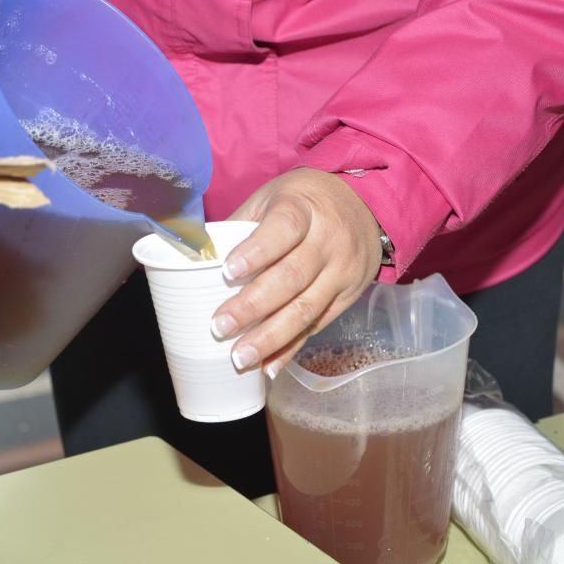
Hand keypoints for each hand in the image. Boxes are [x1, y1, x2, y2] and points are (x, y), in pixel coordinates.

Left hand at [212, 168, 382, 378]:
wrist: (365, 207)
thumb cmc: (305, 202)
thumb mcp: (272, 197)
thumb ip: (241, 224)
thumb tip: (198, 257)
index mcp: (305, 207)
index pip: (284, 227)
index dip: (257, 250)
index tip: (228, 272)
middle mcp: (329, 240)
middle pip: (292, 277)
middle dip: (253, 306)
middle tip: (221, 326)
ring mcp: (343, 271)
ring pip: (306, 308)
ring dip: (271, 338)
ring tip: (241, 356)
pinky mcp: (349, 296)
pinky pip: (317, 325)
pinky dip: (291, 348)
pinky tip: (269, 366)